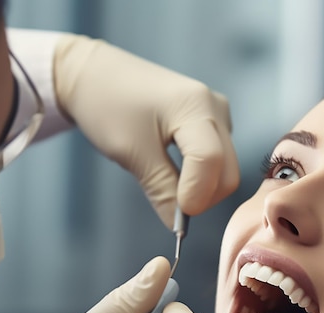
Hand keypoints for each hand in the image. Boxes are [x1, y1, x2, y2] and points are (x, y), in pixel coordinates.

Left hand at [53, 34, 239, 227]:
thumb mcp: (131, 153)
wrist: (95, 75)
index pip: (210, 163)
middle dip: (203, 198)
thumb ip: (161, 190)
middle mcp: (214, 107)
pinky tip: (174, 171)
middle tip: (170, 206)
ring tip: (166, 183)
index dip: (195, 196)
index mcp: (195, 106)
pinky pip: (218, 160)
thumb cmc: (107, 105)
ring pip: (225, 170)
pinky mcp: (212, 120)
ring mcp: (217, 113)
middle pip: (227, 173)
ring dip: (201, 189)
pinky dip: (199, 176)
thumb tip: (179, 226)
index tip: (176, 217)